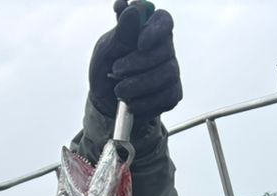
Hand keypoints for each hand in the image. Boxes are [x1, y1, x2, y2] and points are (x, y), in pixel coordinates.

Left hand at [88, 1, 181, 119]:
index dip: (155, 30)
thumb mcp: (105, 50)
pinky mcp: (172, 93)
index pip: (163, 20)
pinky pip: (167, 96)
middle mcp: (163, 48)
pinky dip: (146, 102)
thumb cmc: (105, 70)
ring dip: (140, 84)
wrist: (105, 103)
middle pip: (166, 49)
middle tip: (116, 70)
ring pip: (167, 73)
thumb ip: (120, 33)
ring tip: (119, 90)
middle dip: (139, 62)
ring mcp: (170, 70)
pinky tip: (131, 103)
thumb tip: (132, 10)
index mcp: (147, 30)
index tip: (140, 43)